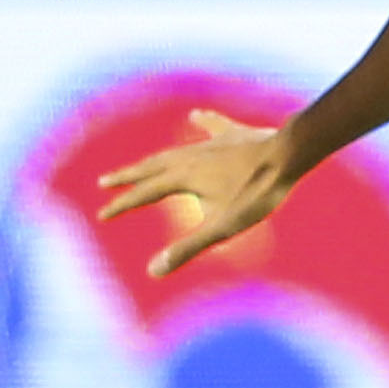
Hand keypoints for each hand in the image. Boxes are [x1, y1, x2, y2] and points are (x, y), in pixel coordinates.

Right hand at [93, 107, 297, 274]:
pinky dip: (200, 123)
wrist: (287, 155)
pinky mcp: (232, 134)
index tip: (102, 215)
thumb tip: (153, 271)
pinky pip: (210, 126)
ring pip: (173, 151)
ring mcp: (210, 142)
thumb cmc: (256, 194)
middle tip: (105, 182)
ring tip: (142, 163)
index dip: (122, 206)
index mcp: (182, 178)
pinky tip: (195, 116)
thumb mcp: (221, 228)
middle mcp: (188, 156)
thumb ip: (187, 248)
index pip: (144, 194)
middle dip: (127, 177)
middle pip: (150, 167)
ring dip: (153, 159)